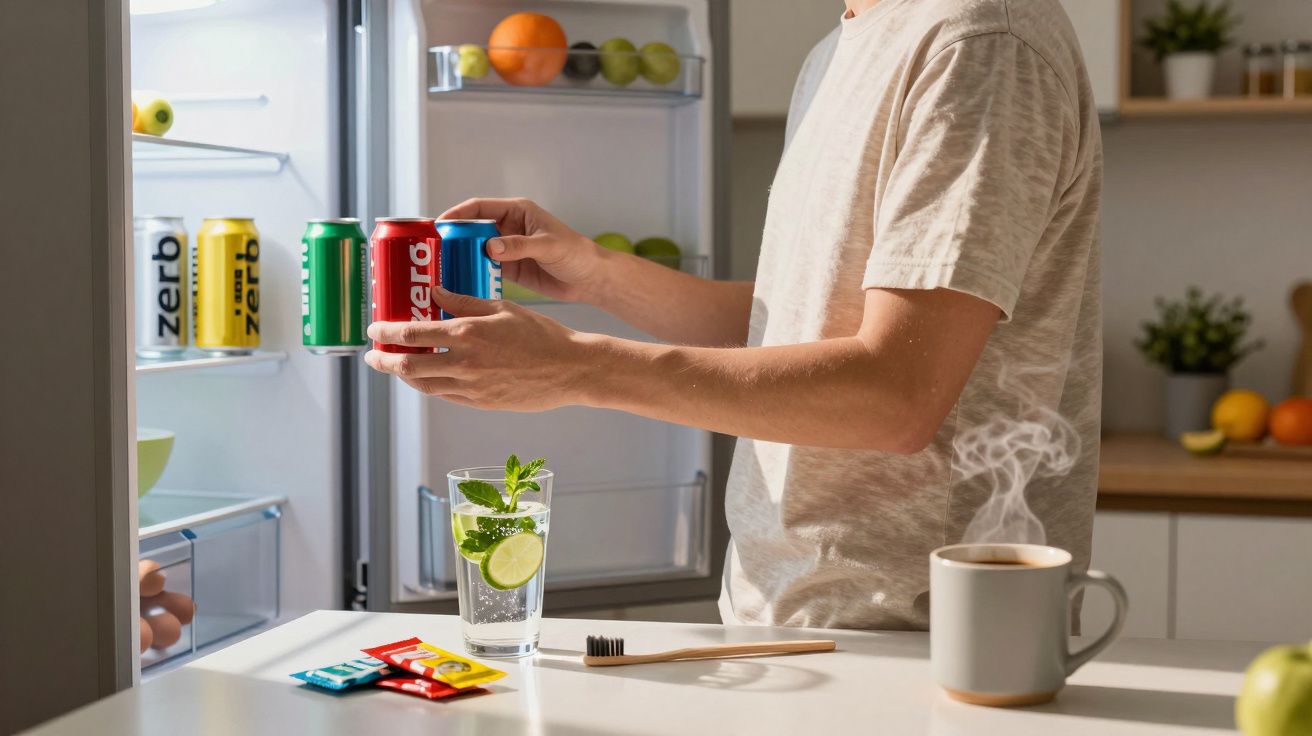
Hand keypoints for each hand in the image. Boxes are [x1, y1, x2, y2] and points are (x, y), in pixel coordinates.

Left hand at [363, 286, 592, 411]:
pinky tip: (426, 376)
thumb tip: (436, 293)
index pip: (411, 334)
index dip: (385, 333)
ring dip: (402, 375)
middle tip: (373, 355)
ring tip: (394, 366)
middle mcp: (464, 363)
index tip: (374, 330)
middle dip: (383, 361)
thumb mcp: (502, 308)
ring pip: (423, 384)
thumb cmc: (541, 334)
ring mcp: (471, 387)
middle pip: (407, 365)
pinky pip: (445, 395)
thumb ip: (464, 302)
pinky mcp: (481, 403)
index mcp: (467, 334)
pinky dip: (429, 385)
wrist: (570, 369)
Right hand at [440, 197, 607, 302]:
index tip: (438, 225)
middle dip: (453, 237)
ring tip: (441, 268)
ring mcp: (507, 248)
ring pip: (475, 249)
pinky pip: (484, 268)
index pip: (479, 207)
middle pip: (472, 228)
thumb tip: (490, 247)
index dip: (457, 214)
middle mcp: (508, 227)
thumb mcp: (548, 246)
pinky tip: (459, 282)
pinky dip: (472, 273)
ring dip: (460, 257)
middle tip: (434, 250)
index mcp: (517, 211)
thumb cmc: (576, 254)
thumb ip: (520, 246)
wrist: (590, 279)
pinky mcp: (509, 269)